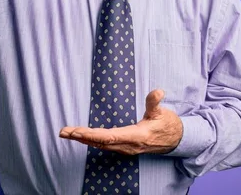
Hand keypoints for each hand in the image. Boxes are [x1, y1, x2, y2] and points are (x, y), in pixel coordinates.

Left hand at [59, 89, 182, 154]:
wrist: (176, 140)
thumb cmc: (167, 125)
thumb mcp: (162, 113)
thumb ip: (155, 102)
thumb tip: (157, 92)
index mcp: (136, 137)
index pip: (110, 137)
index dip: (93, 135)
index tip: (78, 132)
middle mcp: (129, 146)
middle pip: (101, 142)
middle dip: (81, 137)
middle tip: (64, 132)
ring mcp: (126, 148)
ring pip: (101, 145)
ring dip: (83, 139)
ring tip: (66, 133)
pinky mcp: (124, 147)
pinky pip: (104, 145)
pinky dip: (91, 141)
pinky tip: (81, 137)